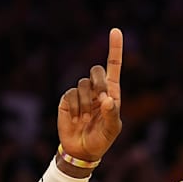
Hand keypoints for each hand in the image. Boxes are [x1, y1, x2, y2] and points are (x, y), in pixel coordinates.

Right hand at [58, 28, 123, 161]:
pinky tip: (77, 119)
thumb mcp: (112, 129)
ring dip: (86, 102)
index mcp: (111, 93)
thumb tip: (106, 99)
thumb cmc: (101, 139)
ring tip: (86, 118)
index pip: (113, 66)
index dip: (115, 48)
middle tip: (101, 98)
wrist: (82, 151)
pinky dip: (75, 108)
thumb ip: (111, 114)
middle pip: (96, 70)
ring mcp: (81, 94)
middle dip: (98, 83)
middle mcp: (96, 90)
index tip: (116, 30)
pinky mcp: (67, 100)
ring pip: (83, 84)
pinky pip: (70, 95)